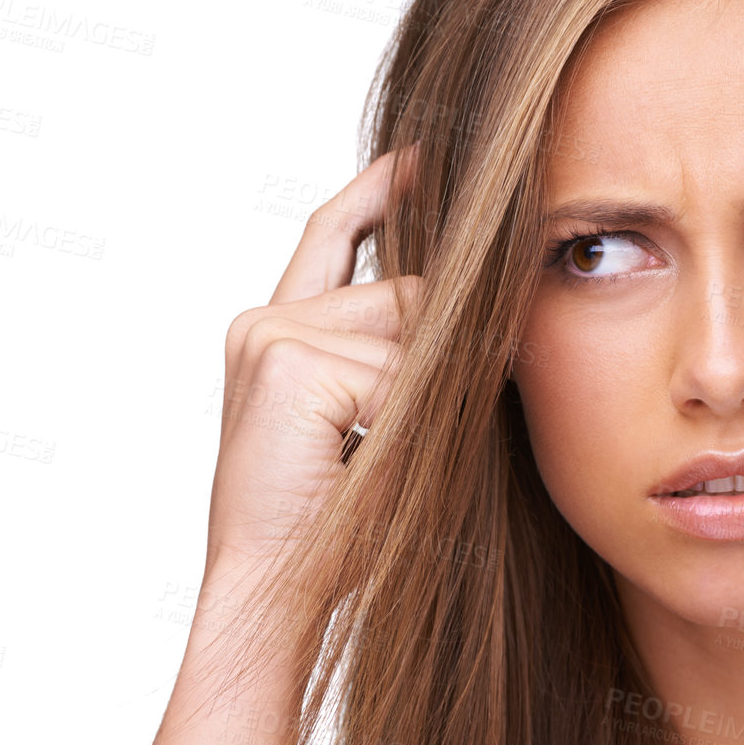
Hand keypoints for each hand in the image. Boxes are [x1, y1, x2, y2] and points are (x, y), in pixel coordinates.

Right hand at [203, 145, 423, 574]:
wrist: (275, 592)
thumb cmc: (336, 524)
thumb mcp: (385, 425)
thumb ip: (408, 359)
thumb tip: (477, 306)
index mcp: (280, 332)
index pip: (334, 236)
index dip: (381, 191)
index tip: (425, 153)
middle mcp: (266, 321)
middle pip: (405, 294)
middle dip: (443, 352)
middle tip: (409, 427)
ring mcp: (269, 335)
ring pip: (409, 333)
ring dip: (424, 401)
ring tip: (369, 462)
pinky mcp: (284, 361)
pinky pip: (397, 376)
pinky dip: (405, 425)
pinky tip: (358, 466)